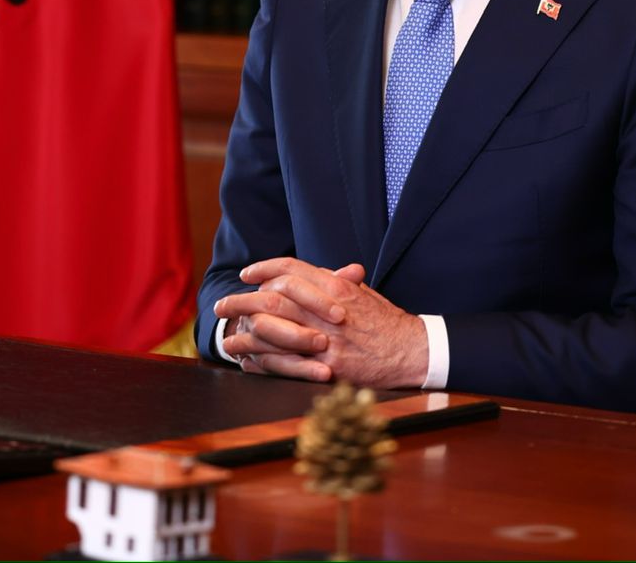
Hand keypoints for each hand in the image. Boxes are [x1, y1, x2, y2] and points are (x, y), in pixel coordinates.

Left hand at [216, 258, 427, 389]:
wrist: (412, 351)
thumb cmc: (388, 322)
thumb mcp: (364, 294)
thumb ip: (337, 282)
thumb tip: (313, 273)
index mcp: (337, 288)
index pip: (292, 270)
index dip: (265, 269)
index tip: (248, 274)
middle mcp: (328, 309)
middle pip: (274, 298)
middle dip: (243, 300)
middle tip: (223, 304)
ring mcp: (326, 338)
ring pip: (274, 330)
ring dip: (245, 332)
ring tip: (226, 335)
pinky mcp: (327, 366)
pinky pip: (285, 362)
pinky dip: (262, 360)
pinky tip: (248, 360)